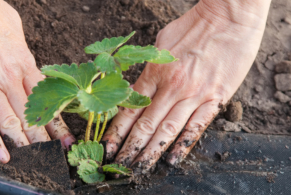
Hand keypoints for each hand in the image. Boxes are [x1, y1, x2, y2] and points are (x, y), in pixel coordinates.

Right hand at [0, 0, 74, 162]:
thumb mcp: (17, 31)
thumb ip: (25, 55)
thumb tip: (30, 68)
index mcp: (25, 63)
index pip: (48, 100)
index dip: (59, 122)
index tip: (67, 138)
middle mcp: (10, 77)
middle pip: (32, 115)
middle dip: (46, 139)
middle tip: (58, 156)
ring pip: (10, 121)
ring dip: (24, 144)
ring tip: (36, 161)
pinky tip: (1, 154)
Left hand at [102, 0, 270, 172]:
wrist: (228, 17)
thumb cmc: (192, 26)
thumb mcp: (160, 43)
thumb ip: (149, 69)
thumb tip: (137, 89)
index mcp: (155, 71)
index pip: (130, 108)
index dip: (117, 130)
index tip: (108, 146)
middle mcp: (171, 86)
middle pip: (146, 124)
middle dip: (130, 147)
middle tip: (119, 165)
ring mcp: (194, 94)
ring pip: (168, 129)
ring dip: (151, 151)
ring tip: (139, 168)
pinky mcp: (215, 98)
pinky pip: (197, 126)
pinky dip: (184, 145)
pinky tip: (173, 159)